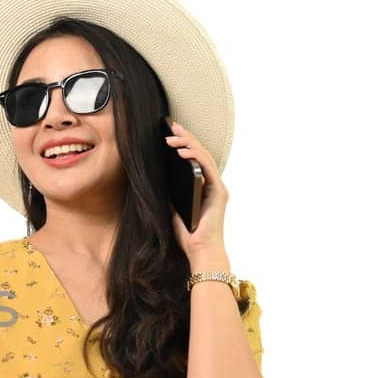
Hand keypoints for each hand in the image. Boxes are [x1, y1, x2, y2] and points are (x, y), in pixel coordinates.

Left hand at [164, 118, 230, 259]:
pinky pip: (207, 168)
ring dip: (187, 143)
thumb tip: (157, 182)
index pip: (194, 159)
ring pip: (204, 156)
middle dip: (185, 137)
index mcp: (203, 187)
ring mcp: (217, 187)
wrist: (200, 252)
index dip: (183, 144)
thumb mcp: (172, 210)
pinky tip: (181, 151)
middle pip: (200, 153)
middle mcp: (213, 184)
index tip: (168, 133)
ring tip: (171, 135)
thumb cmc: (188, 236)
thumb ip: (169, 195)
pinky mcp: (219, 191)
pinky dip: (195, 157)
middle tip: (171, 125)